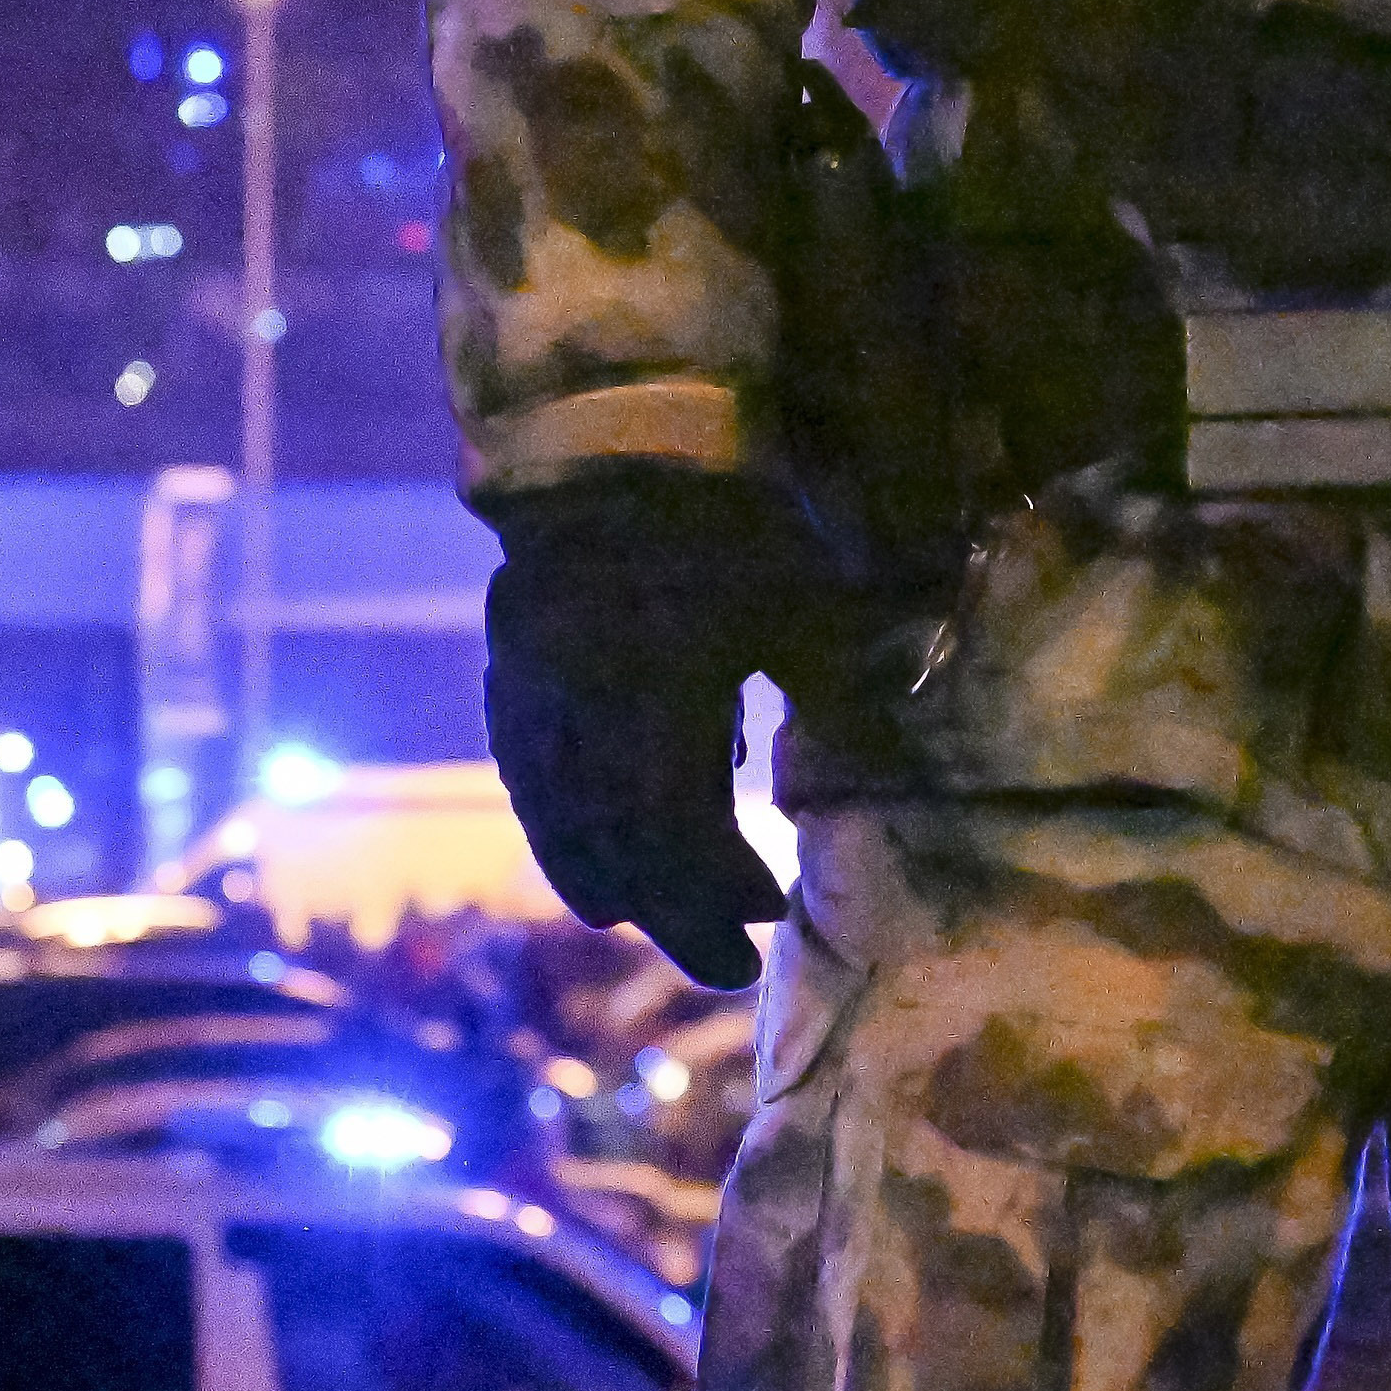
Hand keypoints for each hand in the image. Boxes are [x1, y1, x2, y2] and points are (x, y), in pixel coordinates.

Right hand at [480, 468, 845, 989]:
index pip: (677, 829)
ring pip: (555, 804)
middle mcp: (586, 700)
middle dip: (668, 905)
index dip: (716, 893)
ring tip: (634, 912)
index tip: (763, 926)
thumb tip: (878, 786)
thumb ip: (835, 702)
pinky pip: (520, 753)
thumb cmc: (743, 520)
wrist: (633, 435)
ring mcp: (537, 678)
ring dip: (597, 869)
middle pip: (616, 837)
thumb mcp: (809, 608)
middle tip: (722, 955)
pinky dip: (549, 808)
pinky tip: (574, 834)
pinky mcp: (511, 653)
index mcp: (661, 692)